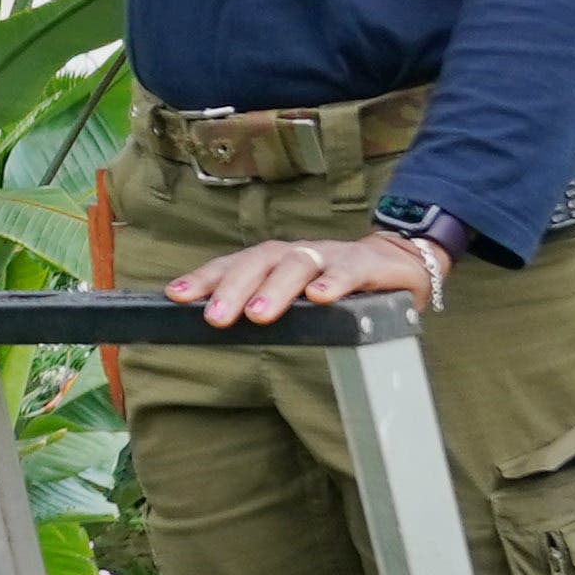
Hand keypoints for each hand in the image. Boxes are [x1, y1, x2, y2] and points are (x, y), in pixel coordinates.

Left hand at [154, 228, 447, 328]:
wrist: (399, 262)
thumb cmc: (335, 284)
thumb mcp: (295, 296)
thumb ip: (261, 304)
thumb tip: (209, 320)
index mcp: (275, 261)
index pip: (234, 265)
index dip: (205, 278)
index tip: (175, 296)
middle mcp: (298, 253)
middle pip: (260, 262)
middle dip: (233, 288)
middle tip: (213, 317)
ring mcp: (332, 256)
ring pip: (299, 263)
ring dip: (276, 288)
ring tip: (258, 315)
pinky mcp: (368, 264)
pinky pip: (349, 270)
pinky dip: (334, 283)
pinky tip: (321, 299)